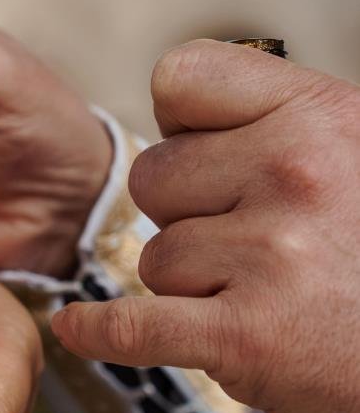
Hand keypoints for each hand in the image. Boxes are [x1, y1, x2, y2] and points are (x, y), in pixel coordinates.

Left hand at [52, 40, 359, 412]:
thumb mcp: (355, 156)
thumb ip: (273, 127)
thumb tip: (175, 119)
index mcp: (319, 116)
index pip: (181, 78)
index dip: (180, 123)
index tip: (203, 153)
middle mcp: (296, 172)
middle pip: (151, 177)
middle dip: (183, 216)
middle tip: (251, 248)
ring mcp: (272, 254)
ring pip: (153, 258)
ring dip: (189, 286)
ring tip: (264, 298)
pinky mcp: (248, 335)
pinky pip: (132, 326)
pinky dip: (101, 333)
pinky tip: (79, 330)